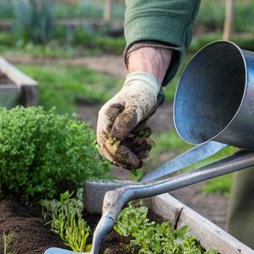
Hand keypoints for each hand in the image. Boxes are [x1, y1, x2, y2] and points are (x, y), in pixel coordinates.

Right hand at [97, 55, 162, 169]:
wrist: (145, 89)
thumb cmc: (141, 95)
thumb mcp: (136, 105)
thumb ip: (126, 121)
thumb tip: (115, 137)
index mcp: (106, 116)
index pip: (107, 140)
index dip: (119, 153)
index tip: (134, 160)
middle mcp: (106, 125)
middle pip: (108, 149)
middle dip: (124, 158)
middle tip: (139, 163)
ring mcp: (112, 131)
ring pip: (115, 151)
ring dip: (131, 155)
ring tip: (148, 148)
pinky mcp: (119, 135)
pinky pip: (122, 149)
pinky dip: (134, 153)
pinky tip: (145, 149)